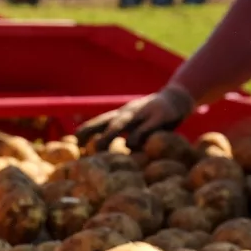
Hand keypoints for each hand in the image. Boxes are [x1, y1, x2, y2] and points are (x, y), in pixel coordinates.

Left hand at [76, 85, 195, 150]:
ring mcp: (144, 112)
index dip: (86, 130)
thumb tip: (106, 153)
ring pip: (124, 123)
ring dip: (110, 134)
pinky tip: (133, 145)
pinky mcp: (160, 115)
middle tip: (80, 146)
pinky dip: (140, 136)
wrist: (178, 97)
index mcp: (122, 115)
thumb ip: (123, 135)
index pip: (100, 121)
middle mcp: (129, 112)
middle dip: (93, 133)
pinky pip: (148, 127)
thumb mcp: (136, 123)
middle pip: (108, 122)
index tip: (72, 141)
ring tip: (100, 146)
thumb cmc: (153, 117)